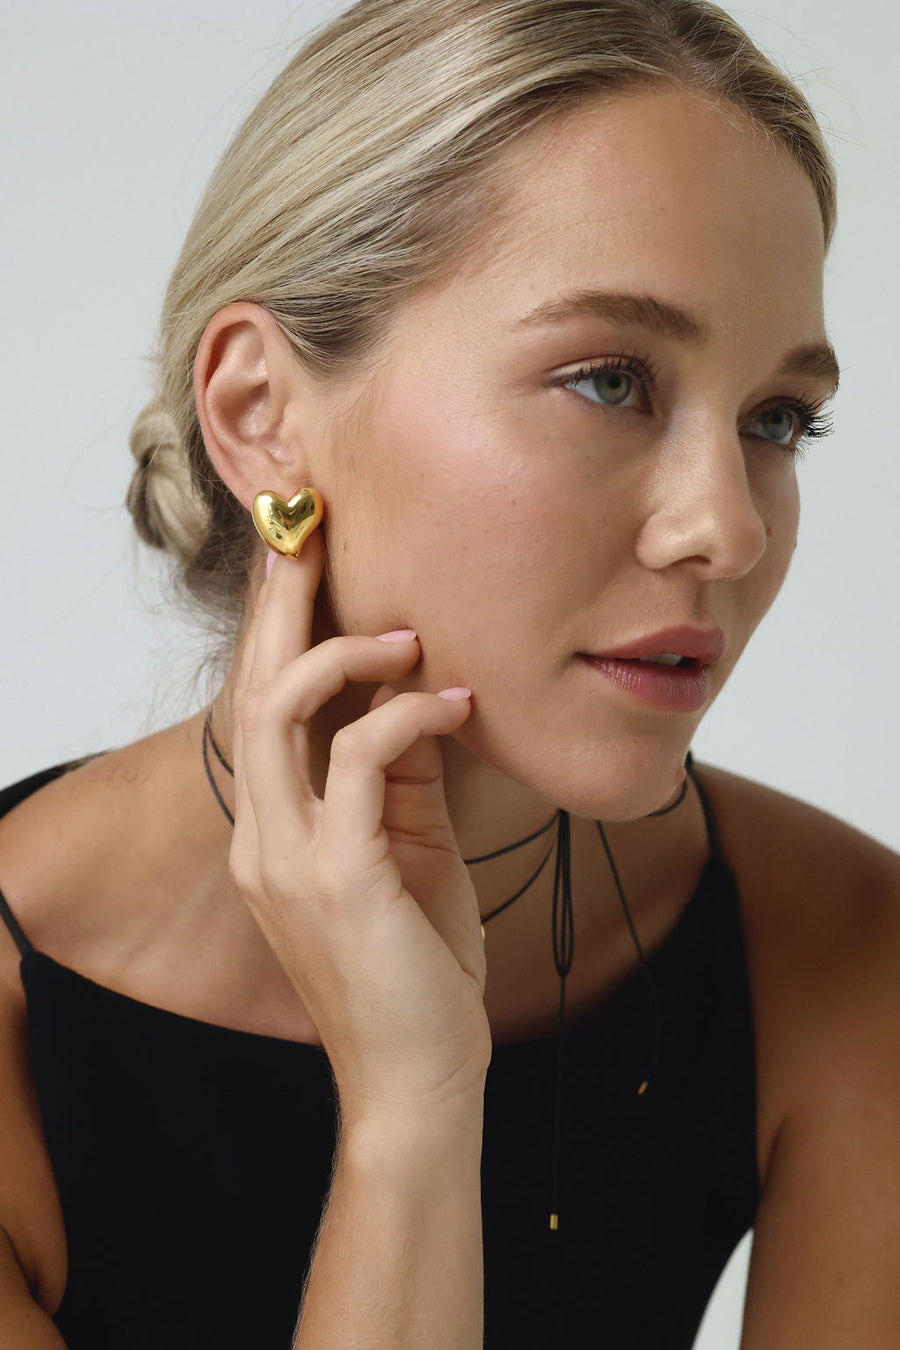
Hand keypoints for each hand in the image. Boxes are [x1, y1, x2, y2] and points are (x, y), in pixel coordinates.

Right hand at [229, 531, 490, 1125]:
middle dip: (279, 606)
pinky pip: (359, 763)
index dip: (279, 631)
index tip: (302, 560)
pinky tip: (455, 701)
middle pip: (251, 689)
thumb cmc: (416, 966)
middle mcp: (261, 837)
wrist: (418, 1077)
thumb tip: (421, 693)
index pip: (262, 706)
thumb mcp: (406, 850)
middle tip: (308, 533)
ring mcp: (287, 858)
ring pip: (278, 713)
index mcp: (273, 831)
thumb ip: (399, 775)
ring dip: (340, 655)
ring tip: (405, 632)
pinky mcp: (337, 877)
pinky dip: (406, 718)